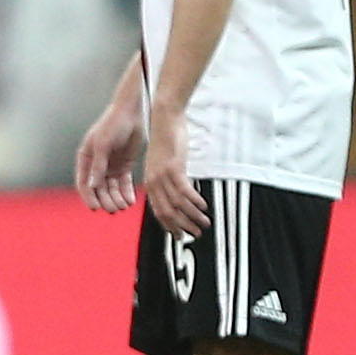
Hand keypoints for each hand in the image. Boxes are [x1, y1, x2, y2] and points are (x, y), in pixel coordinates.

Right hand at [75, 98, 143, 212]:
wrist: (131, 114)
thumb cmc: (113, 124)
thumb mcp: (103, 144)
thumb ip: (98, 166)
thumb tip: (92, 186)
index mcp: (86, 158)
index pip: (84, 183)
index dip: (88, 197)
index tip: (95, 208)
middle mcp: (97, 165)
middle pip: (99, 189)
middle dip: (106, 200)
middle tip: (114, 209)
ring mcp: (110, 166)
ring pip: (112, 188)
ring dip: (116, 198)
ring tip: (124, 205)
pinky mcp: (124, 166)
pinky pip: (124, 183)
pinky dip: (126, 192)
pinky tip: (131, 200)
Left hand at [142, 111, 205, 237]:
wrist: (164, 118)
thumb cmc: (166, 140)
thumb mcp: (164, 164)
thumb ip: (169, 180)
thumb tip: (180, 195)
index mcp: (150, 182)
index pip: (158, 211)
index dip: (170, 226)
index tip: (180, 235)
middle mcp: (154, 181)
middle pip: (167, 212)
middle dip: (183, 226)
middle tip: (196, 234)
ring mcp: (162, 174)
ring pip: (177, 204)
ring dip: (192, 216)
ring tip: (205, 223)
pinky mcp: (173, 166)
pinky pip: (184, 189)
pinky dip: (194, 200)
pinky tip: (204, 206)